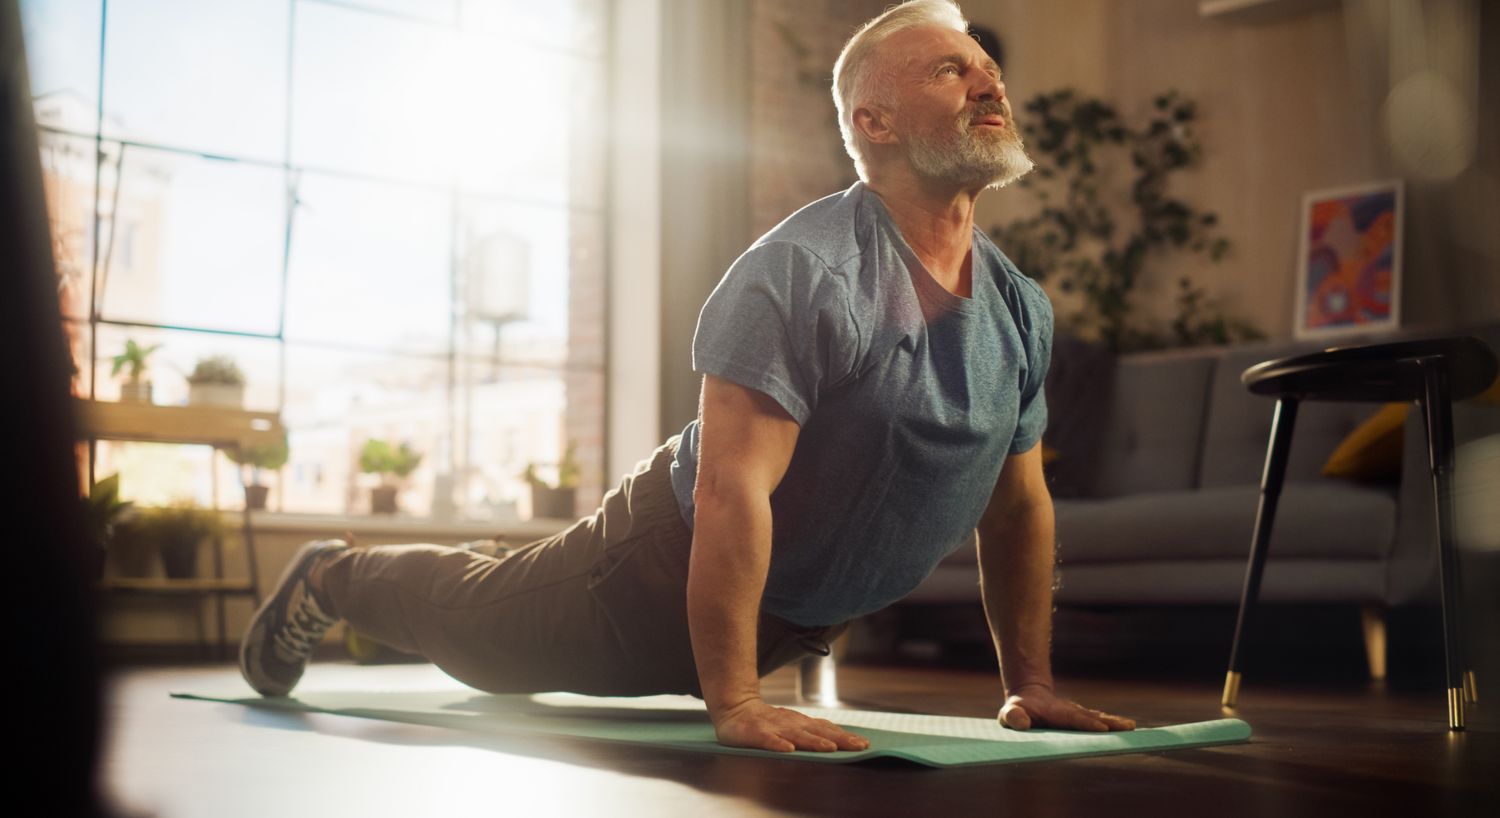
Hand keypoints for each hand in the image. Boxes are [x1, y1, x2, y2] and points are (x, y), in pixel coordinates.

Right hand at [711, 698, 870, 752]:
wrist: (735, 708)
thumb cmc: (766, 720)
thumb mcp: (792, 724)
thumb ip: (811, 731)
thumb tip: (839, 740)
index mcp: (801, 723)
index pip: (827, 729)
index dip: (845, 736)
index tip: (864, 743)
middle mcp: (791, 723)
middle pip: (819, 732)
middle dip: (840, 739)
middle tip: (859, 746)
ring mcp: (774, 727)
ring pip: (797, 735)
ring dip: (814, 741)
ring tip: (830, 748)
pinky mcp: (756, 733)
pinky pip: (768, 740)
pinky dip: (778, 744)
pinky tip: (788, 750)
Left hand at [998, 683, 1135, 731]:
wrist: (1027, 696)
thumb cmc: (1016, 709)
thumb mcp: (1009, 712)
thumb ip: (1012, 716)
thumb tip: (1021, 722)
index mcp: (1057, 714)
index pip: (1074, 719)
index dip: (1087, 723)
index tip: (1103, 727)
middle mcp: (1071, 713)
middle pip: (1093, 718)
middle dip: (1110, 723)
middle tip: (1129, 727)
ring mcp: (1077, 716)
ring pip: (1099, 719)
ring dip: (1115, 723)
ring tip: (1132, 727)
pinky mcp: (1081, 720)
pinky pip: (1099, 722)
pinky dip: (1113, 725)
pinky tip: (1127, 728)